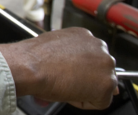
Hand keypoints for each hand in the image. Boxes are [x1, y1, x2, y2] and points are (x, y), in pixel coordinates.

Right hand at [0, 28, 117, 108]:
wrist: (30, 67)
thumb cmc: (35, 59)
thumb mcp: (54, 49)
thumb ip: (70, 55)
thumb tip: (77, 69)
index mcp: (85, 35)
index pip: (91, 58)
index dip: (78, 70)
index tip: (68, 73)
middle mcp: (99, 46)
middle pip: (100, 69)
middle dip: (86, 79)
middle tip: (66, 81)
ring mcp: (106, 64)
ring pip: (102, 85)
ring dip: (86, 89)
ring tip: (66, 86)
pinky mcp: (107, 83)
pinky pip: (100, 101)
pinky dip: (85, 102)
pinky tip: (69, 93)